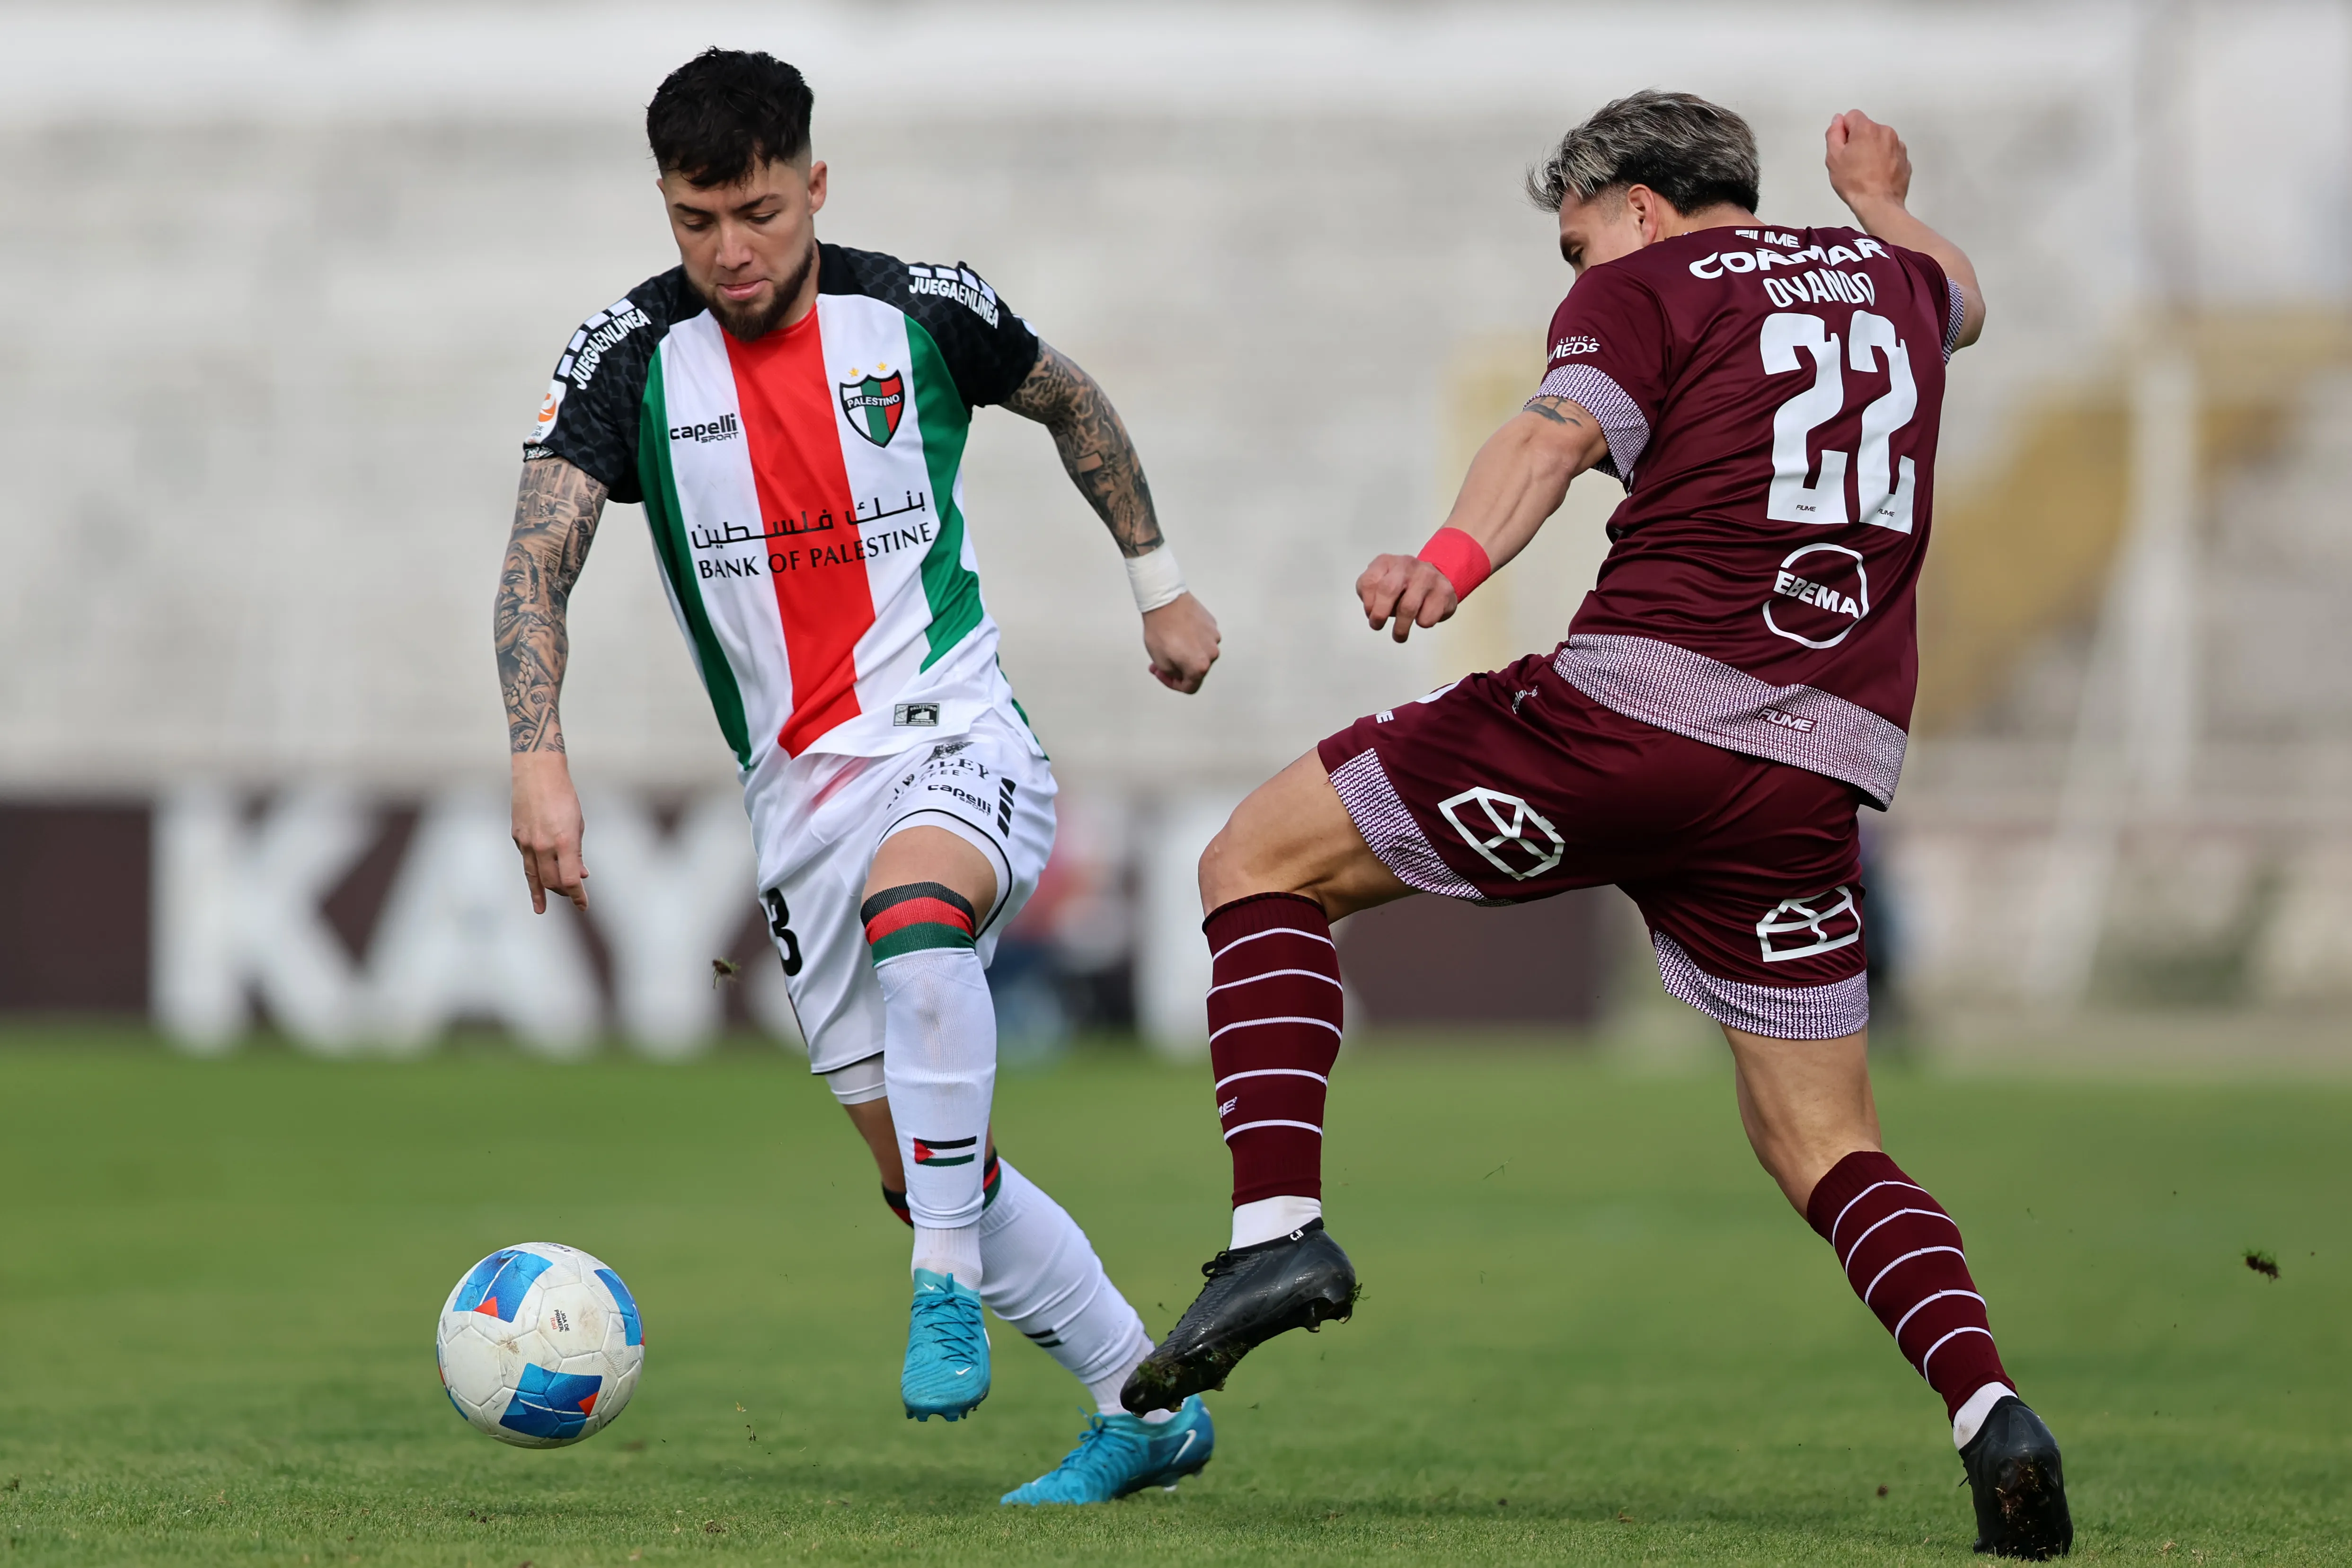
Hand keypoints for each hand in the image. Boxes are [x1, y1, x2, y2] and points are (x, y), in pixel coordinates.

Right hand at [510, 751, 587, 912]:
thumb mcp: (578, 825)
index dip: (577, 896)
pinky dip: (533, 869)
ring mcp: (527, 842)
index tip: (583, 905)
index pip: (571, 880)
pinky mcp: (517, 836)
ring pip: (533, 875)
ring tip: (540, 908)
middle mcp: (543, 845)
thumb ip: (577, 853)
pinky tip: (536, 876)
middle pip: (551, 881)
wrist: (537, 774)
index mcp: (564, 841)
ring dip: (539, 893)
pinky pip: (527, 859)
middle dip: (562, 892)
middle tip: (570, 896)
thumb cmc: (564, 797)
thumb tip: (582, 874)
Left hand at [1141, 592, 1220, 692]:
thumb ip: (1172, 674)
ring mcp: (1214, 637)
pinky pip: (1203, 638)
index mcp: (1200, 667)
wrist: (1164, 601)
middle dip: (1179, 668)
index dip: (1173, 684)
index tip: (1164, 675)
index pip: (1190, 687)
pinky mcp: (1212, 624)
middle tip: (1163, 661)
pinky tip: (1179, 632)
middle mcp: (1212, 653)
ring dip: (1187, 653)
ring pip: (1201, 653)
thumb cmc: (1161, 629)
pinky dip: (1192, 640)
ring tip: (1171, 644)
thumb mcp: (1160, 661)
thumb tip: (1178, 672)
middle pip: (1197, 670)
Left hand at [1357, 553, 1458, 643]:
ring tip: (1399, 635)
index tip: (1371, 615)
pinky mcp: (1444, 591)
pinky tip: (1421, 617)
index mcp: (1386, 562)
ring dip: (1401, 627)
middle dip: (1380, 614)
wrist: (1436, 577)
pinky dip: (1422, 623)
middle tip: (1378, 626)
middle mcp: (1407, 564)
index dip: (1367, 603)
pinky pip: (1428, 616)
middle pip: (1388, 589)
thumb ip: (1369, 594)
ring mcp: (1427, 575)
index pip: (1369, 582)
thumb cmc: (1402, 585)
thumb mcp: (1380, 583)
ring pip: (1409, 606)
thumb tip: (1372, 611)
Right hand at [1825, 110, 1910, 213]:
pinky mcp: (1904, 158)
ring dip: (1871, 150)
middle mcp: (1885, 132)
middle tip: (1852, 162)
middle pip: (1866, 128)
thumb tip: (1837, 121)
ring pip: (1879, 140)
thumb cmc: (1856, 183)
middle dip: (1858, 140)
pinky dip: (1883, 160)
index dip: (1843, 131)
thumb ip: (1833, 133)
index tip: (1843, 148)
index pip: (1851, 116)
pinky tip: (1875, 174)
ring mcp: (1897, 145)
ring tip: (1864, 170)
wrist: (1878, 204)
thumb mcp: (1833, 157)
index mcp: (1867, 129)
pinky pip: (1890, 152)